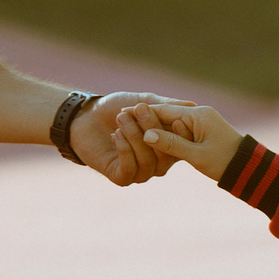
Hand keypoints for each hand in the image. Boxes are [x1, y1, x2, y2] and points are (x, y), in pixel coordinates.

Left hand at [68, 91, 186, 184]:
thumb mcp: (142, 101)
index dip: (181, 133)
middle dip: (153, 129)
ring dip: (135, 137)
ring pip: (148, 162)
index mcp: (167, 144)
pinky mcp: (122, 178)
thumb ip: (166, 106)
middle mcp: (157, 162)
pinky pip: (130, 169)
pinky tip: (116, 134)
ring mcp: (140, 172)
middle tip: (140, 109)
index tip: (174, 118)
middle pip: (166, 153)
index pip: (182, 144)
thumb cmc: (116, 107)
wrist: (86, 116)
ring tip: (122, 117)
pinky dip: (125, 150)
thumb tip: (193, 106)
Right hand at [119, 100, 241, 180]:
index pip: (164, 110)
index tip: (122, 113)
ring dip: (153, 127)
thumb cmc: (224, 162)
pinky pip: (178, 131)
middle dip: (145, 118)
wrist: (248, 168)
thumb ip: (171, 144)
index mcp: (197, 115)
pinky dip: (165, 134)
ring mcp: (200, 122)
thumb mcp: (196, 155)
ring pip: (170, 123)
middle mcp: (198, 115)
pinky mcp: (201, 132)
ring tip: (130, 128)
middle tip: (120, 119)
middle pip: (165, 115)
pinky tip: (150, 139)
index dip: (142, 113)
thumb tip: (147, 135)